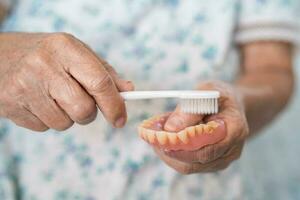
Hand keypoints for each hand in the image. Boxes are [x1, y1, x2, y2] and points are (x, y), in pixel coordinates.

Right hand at [0, 33, 133, 130]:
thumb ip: (104, 73)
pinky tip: (38, 101)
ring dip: (67, 116)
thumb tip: (127, 91)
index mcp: (65, 47)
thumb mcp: (77, 53)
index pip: (99, 82)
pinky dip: (48, 119)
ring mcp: (24, 86)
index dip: (114, 105)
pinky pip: (44, 128)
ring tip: (54, 96)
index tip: (120, 119)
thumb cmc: (47, 55)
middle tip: (82, 103)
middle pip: (84, 109)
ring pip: (64, 124)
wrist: (0, 56)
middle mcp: (44, 65)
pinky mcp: (10, 105)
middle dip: (89, 113)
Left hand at [154, 81, 248, 173]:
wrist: (229, 107)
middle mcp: (231, 150)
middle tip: (150, 136)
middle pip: (196, 160)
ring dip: (167, 152)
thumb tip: (170, 128)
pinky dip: (171, 153)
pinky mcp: (209, 164)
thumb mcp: (206, 91)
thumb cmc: (218, 96)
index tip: (161, 137)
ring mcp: (220, 160)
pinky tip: (162, 140)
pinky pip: (186, 164)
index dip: (183, 145)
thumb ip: (191, 108)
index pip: (208, 146)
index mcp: (235, 129)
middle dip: (170, 149)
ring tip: (154, 136)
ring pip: (188, 166)